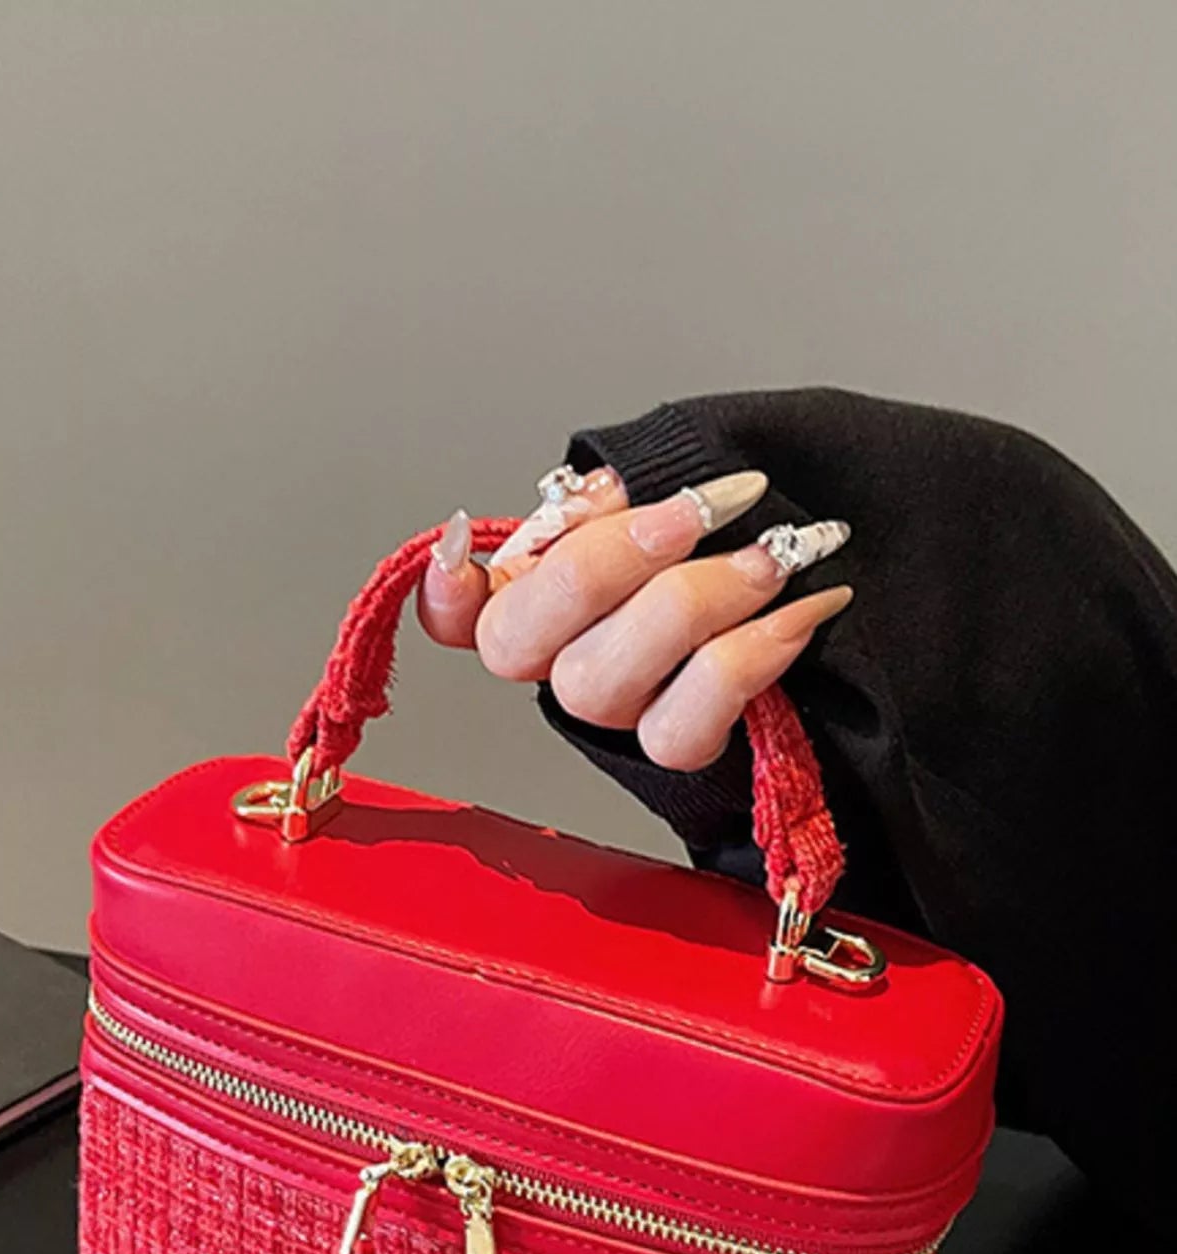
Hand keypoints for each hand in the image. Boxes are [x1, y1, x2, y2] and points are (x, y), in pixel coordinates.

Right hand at [417, 467, 851, 771]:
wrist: (825, 601)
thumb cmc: (738, 538)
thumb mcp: (674, 490)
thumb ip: (622, 492)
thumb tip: (605, 493)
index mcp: (541, 594)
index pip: (456, 611)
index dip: (444, 589)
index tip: (461, 543)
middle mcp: (560, 660)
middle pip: (519, 637)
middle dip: (609, 560)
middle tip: (699, 510)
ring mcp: (614, 710)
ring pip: (598, 679)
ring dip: (697, 601)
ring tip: (774, 553)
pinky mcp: (676, 748)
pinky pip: (682, 726)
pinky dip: (750, 658)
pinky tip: (802, 609)